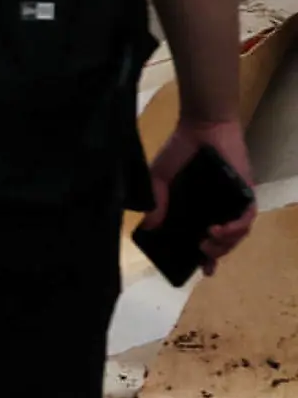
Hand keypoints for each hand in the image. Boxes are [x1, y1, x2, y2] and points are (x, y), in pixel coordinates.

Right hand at [151, 118, 258, 274]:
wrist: (201, 127)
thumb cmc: (179, 151)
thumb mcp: (159, 179)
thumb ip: (156, 203)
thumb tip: (150, 227)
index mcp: (199, 209)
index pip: (207, 239)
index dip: (205, 258)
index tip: (202, 270)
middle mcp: (219, 209)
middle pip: (225, 242)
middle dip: (215, 253)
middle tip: (201, 251)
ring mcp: (234, 202)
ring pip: (239, 233)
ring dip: (226, 243)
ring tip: (208, 241)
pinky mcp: (246, 192)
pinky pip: (248, 216)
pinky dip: (237, 227)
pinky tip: (222, 228)